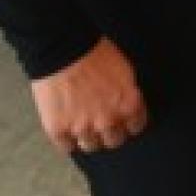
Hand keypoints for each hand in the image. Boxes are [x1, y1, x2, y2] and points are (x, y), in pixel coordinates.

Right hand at [29, 36, 147, 155]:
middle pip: (114, 140)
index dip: (129, 122)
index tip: (125, 120)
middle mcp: (108, 120)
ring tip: (83, 126)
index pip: (136, 126)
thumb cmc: (93, 51)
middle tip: (102, 123)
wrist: (62, 48)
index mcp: (128, 104)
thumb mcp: (123, 68)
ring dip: (88, 137)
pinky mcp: (59, 130)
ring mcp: (82, 127)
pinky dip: (66, 140)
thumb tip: (128, 102)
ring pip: (90, 146)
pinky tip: (66, 129)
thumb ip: (127, 91)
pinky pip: (66, 147)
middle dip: (110, 132)